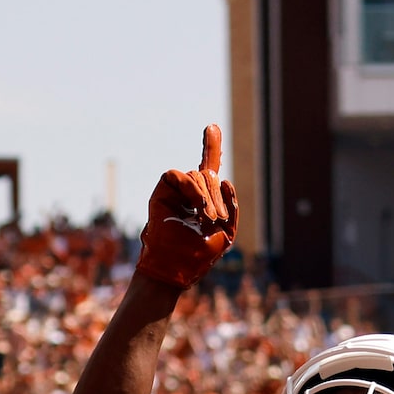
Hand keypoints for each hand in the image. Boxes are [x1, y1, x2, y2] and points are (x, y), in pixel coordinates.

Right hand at [136, 124, 238, 287]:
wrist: (177, 266)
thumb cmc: (200, 255)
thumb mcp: (227, 232)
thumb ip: (231, 206)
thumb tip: (225, 178)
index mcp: (204, 199)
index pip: (208, 168)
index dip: (211, 147)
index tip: (212, 127)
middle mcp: (189, 192)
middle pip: (208, 174)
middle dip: (216, 194)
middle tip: (216, 218)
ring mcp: (175, 191)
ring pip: (197, 175)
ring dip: (207, 196)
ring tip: (206, 219)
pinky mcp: (162, 191)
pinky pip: (180, 175)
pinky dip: (192, 189)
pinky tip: (197, 207)